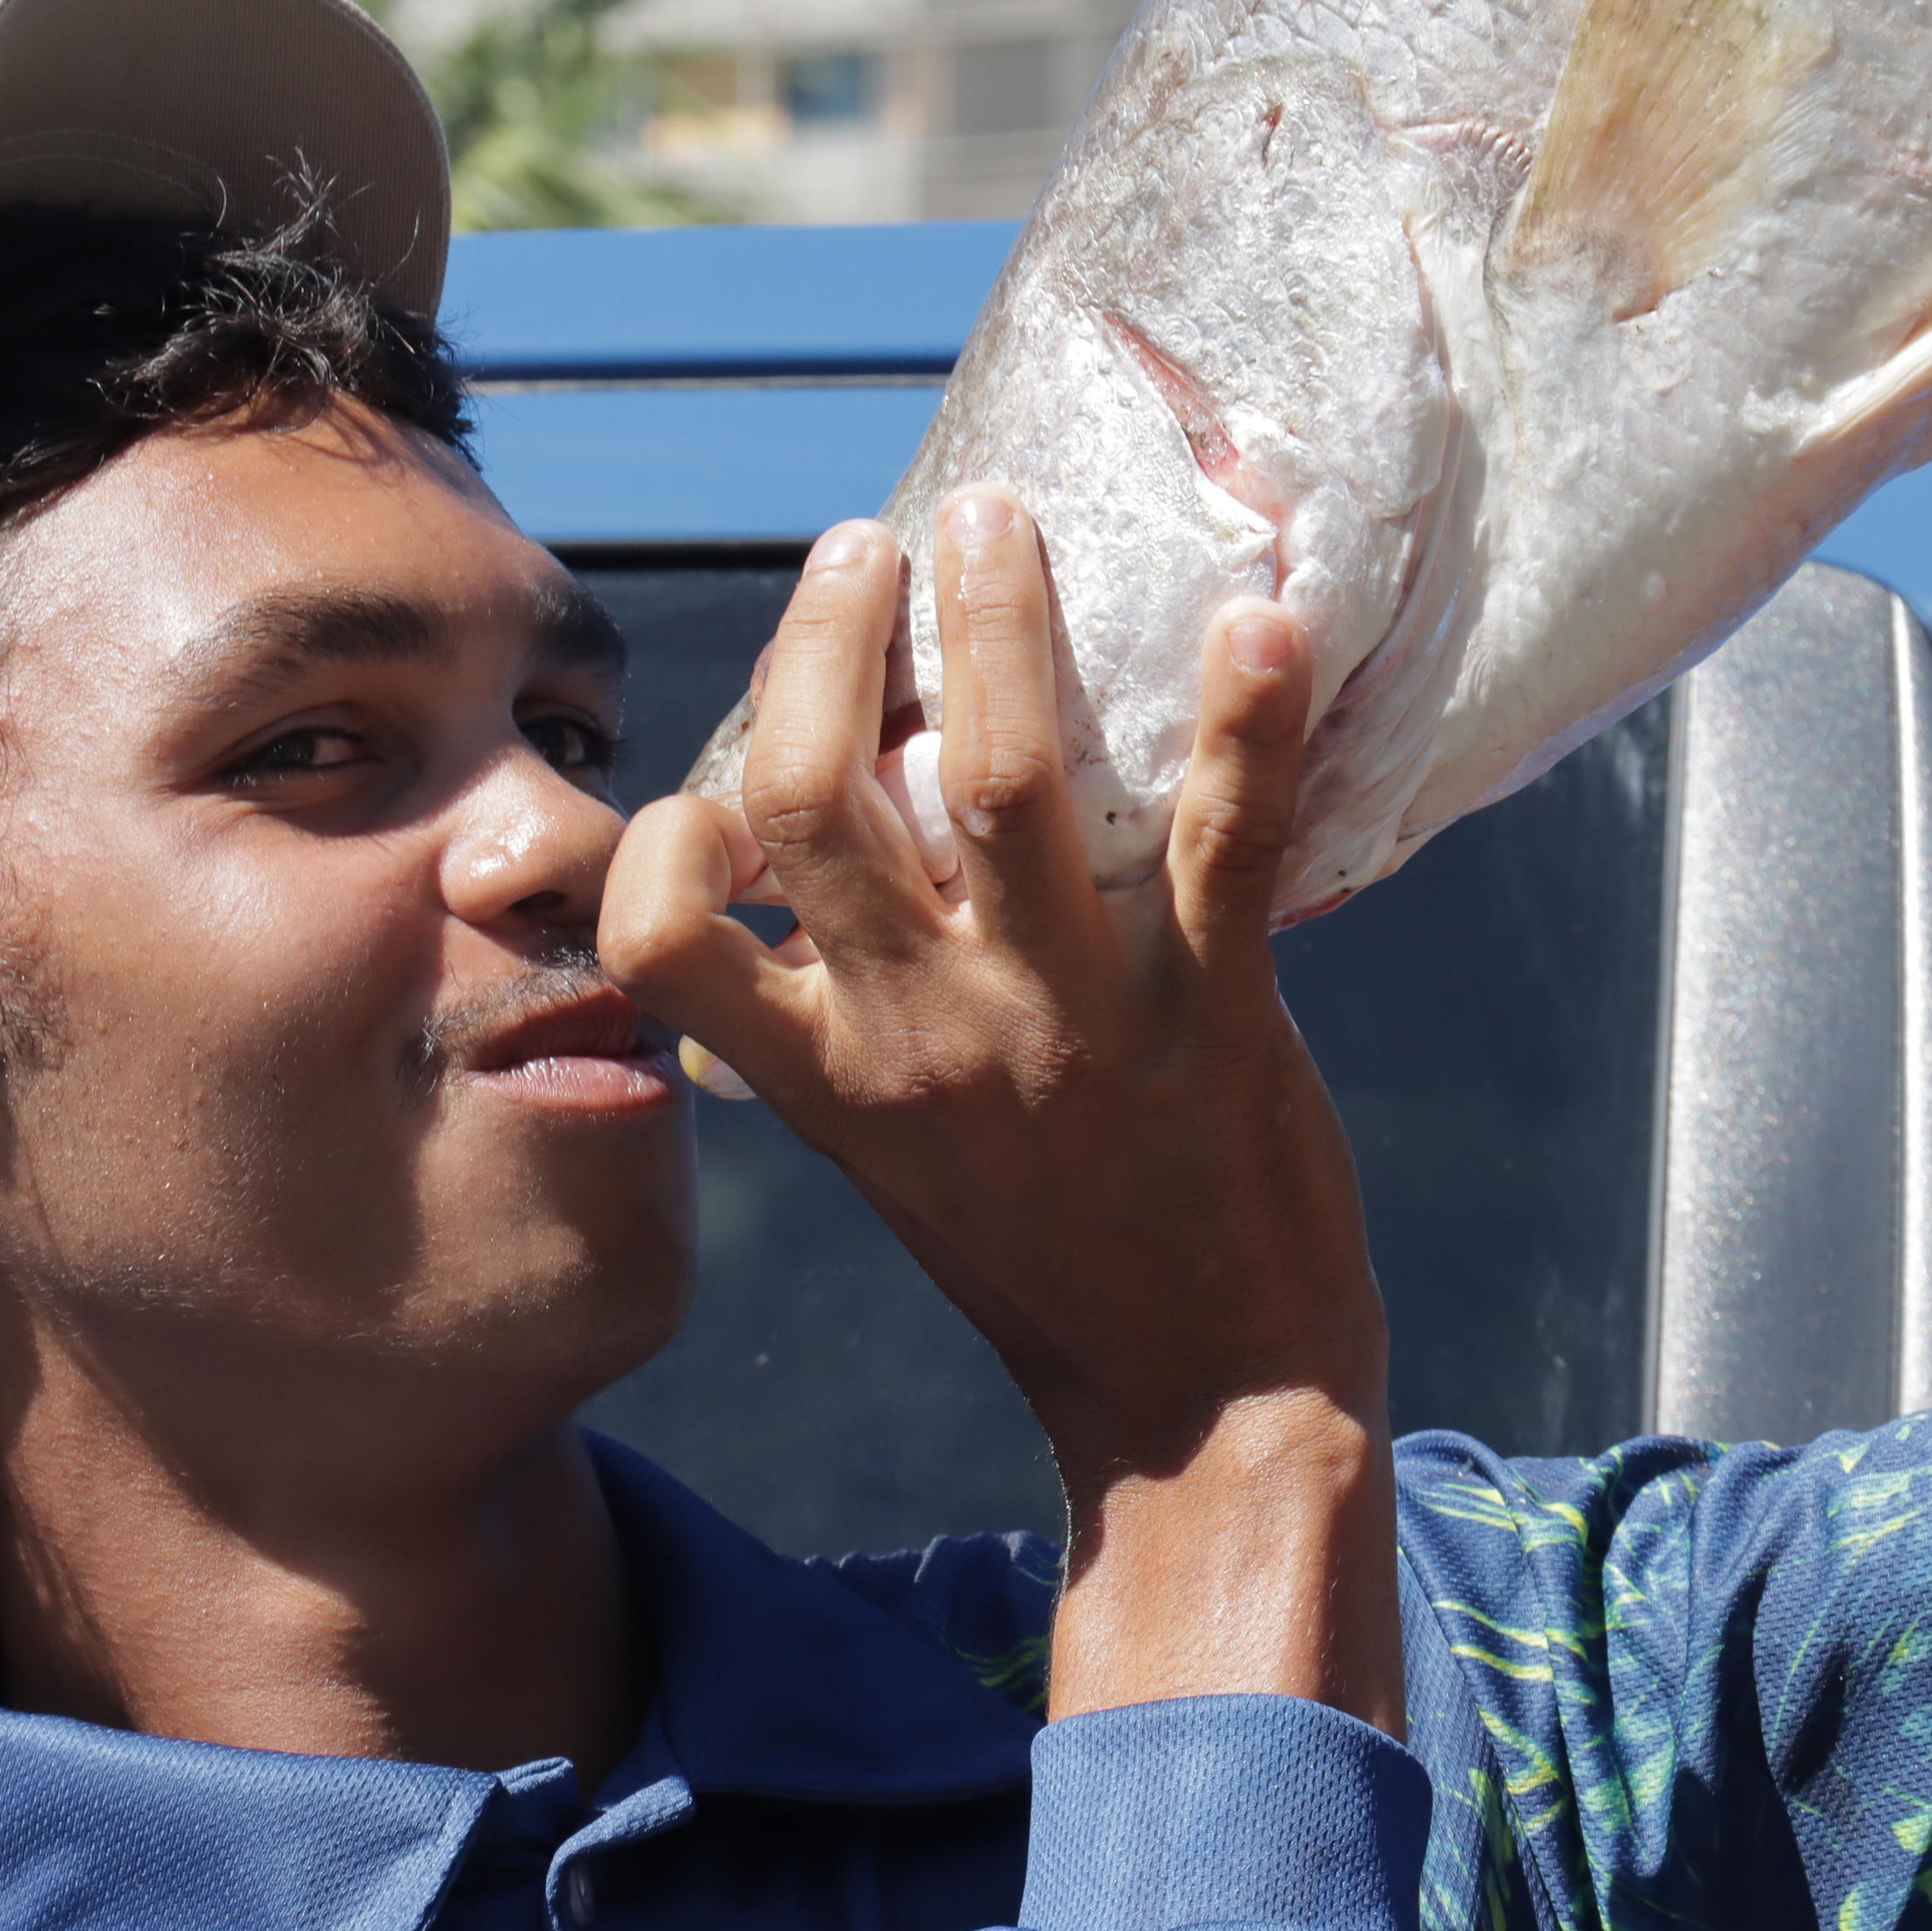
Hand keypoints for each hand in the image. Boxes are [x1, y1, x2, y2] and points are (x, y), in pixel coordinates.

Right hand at [600, 491, 1402, 1729]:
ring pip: (997, 781)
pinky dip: (1249, 727)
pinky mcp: (1215, 1019)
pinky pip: (1225, 847)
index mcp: (832, 1078)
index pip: (666, 932)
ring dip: (996, 622)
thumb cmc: (1053, 1261)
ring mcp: (1069, 1025)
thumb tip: (802, 885)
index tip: (737, 751)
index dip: (668, 825)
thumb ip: (840, 1026)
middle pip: (817, 795)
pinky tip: (1265, 625)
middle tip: (869, 546)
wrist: (1208, 1407)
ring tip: (997, 523)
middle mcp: (926, 1038)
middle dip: (828, 640)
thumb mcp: (897, 1155)